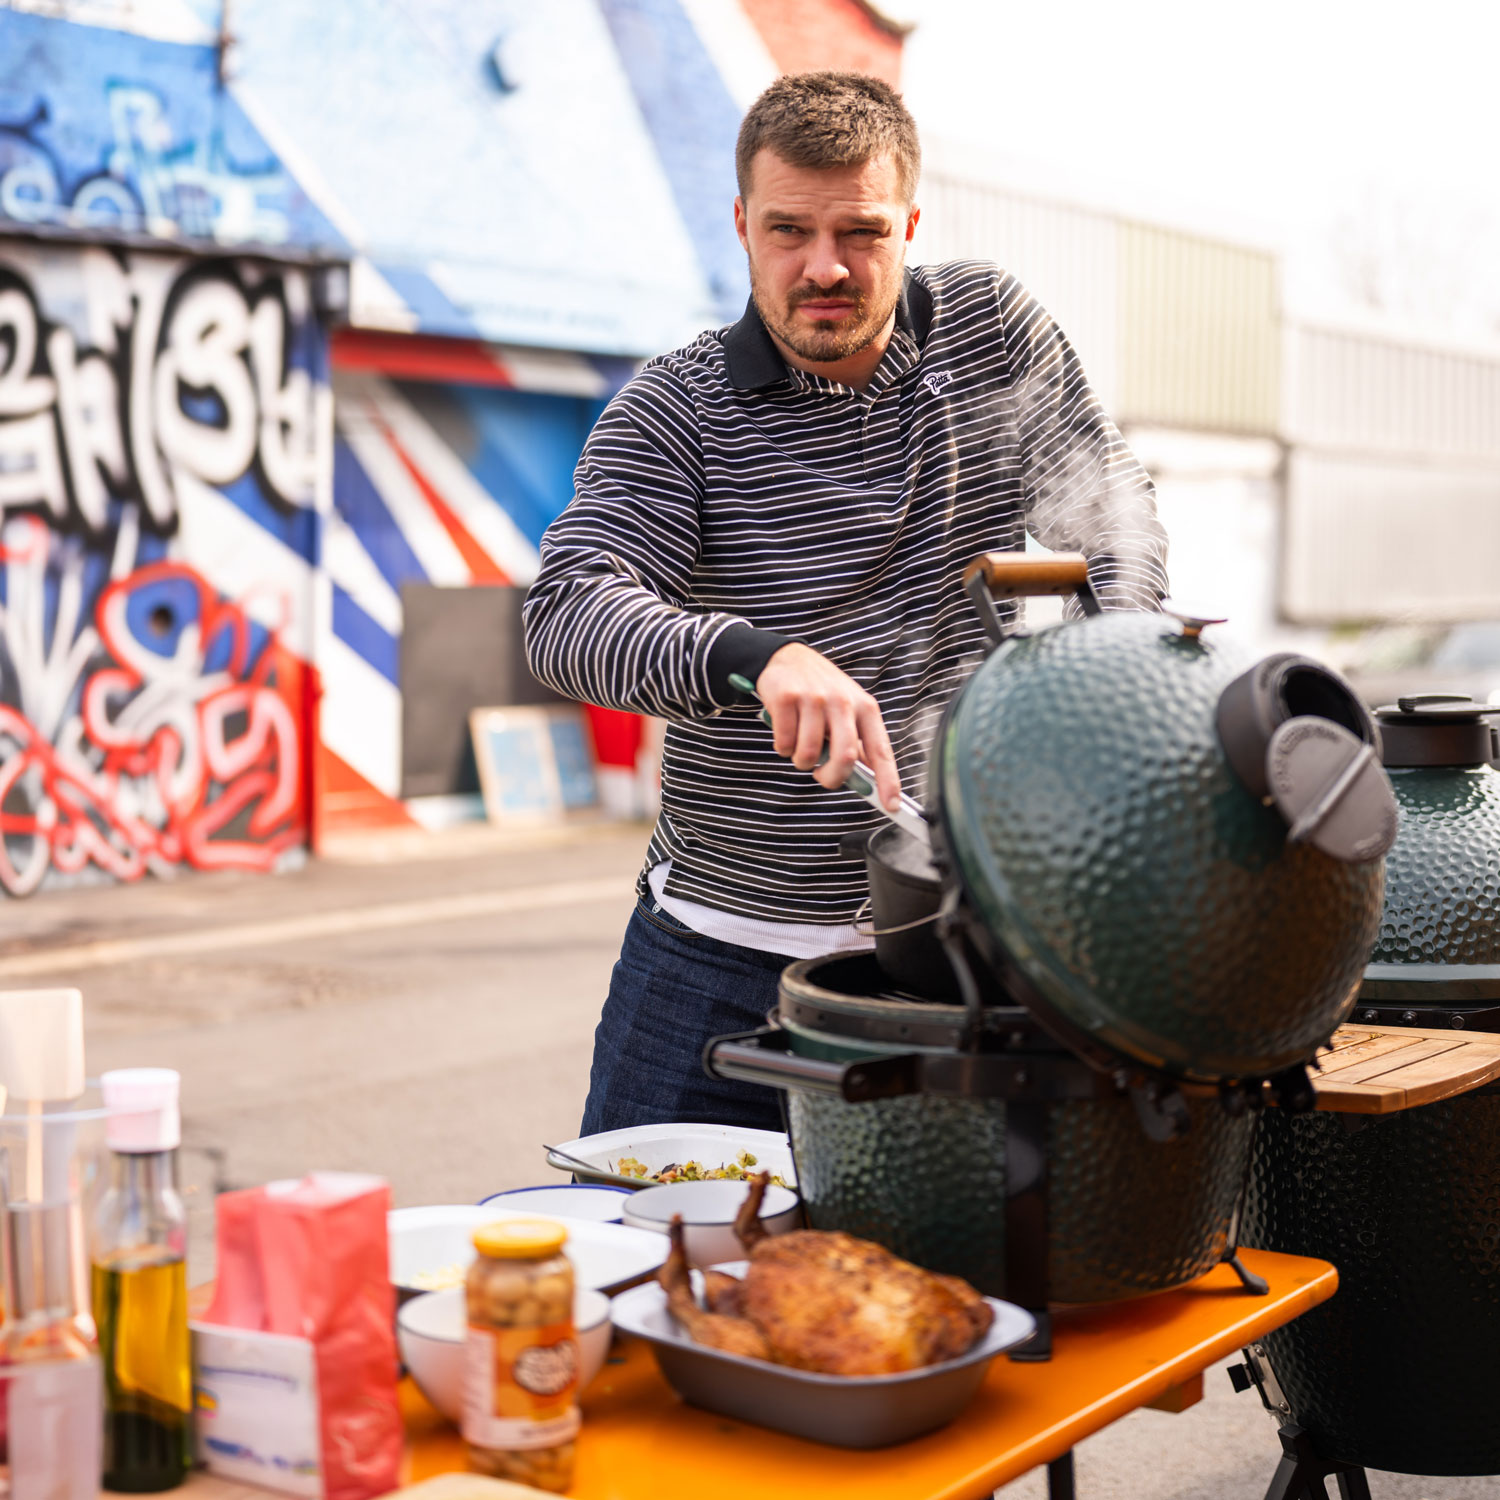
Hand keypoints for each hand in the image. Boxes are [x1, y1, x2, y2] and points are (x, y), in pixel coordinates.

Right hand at [755, 644, 901, 811]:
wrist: (788, 657)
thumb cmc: (822, 691)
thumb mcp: (848, 710)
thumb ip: (857, 743)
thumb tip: (869, 781)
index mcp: (865, 707)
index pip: (881, 750)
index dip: (888, 781)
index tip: (892, 805)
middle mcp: (843, 701)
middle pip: (845, 757)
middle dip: (832, 777)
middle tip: (822, 776)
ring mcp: (814, 698)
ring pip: (808, 754)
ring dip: (801, 761)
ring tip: (800, 745)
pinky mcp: (786, 698)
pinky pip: (784, 743)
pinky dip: (783, 747)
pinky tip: (785, 731)